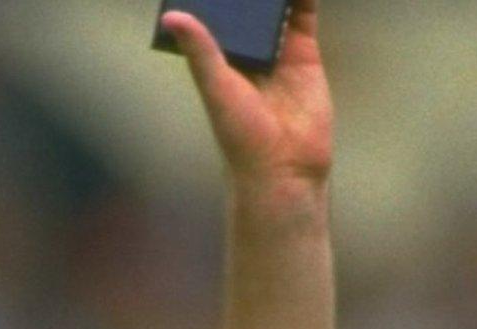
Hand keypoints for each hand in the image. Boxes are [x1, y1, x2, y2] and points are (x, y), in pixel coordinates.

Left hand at [161, 0, 332, 196]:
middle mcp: (242, 50)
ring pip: (272, 4)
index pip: (209, 14)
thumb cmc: (240, 134)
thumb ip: (201, 51)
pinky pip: (304, 12)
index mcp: (214, 57)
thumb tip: (172, 17)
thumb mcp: (216, 88)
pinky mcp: (303, 50)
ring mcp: (274, 47)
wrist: (285, 165)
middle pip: (242, 5)